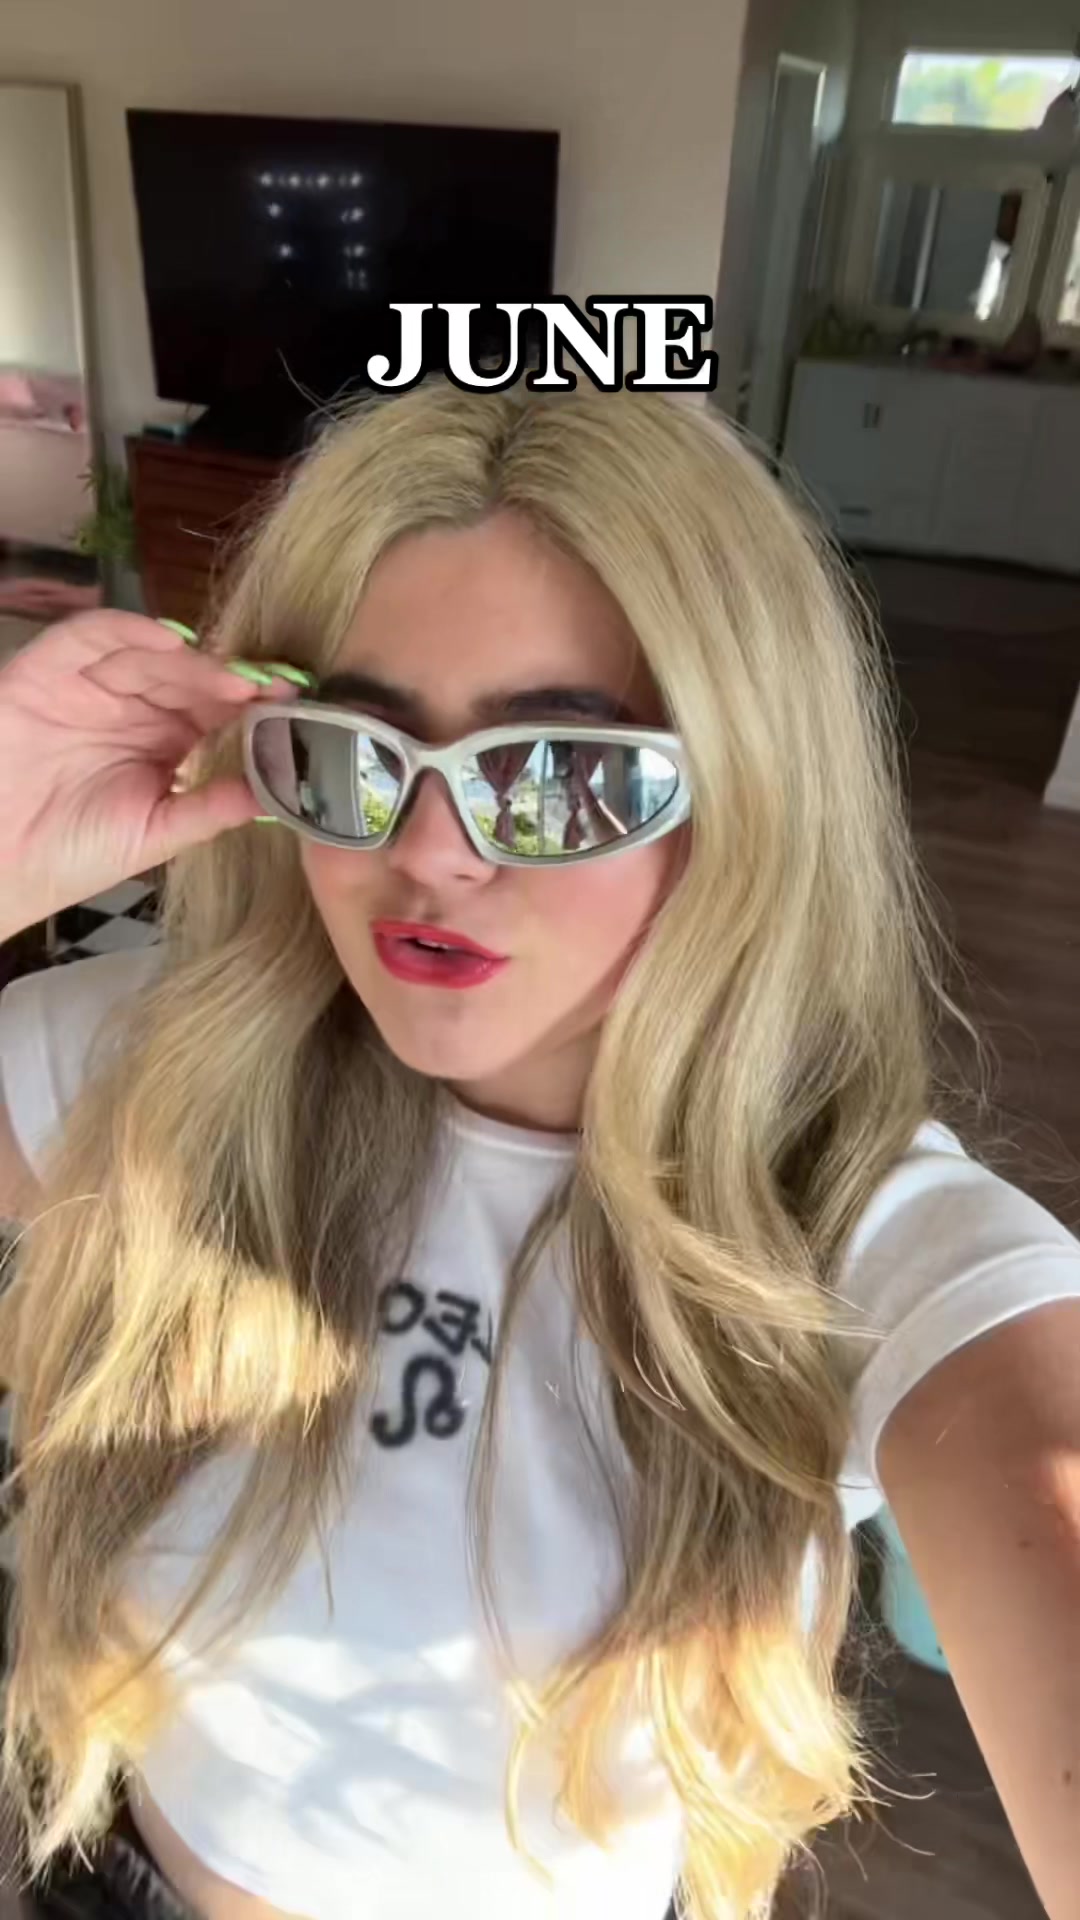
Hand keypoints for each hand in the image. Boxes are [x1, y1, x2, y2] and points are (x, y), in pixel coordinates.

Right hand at [0, 610, 291, 935]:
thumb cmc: (71, 855)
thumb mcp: (154, 836)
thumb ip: (209, 810)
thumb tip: (274, 796)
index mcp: (162, 744)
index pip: (214, 712)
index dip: (251, 705)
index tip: (293, 704)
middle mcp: (131, 708)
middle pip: (188, 677)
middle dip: (229, 680)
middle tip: (271, 687)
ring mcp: (90, 685)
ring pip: (148, 655)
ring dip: (193, 661)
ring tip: (232, 678)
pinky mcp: (47, 671)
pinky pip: (90, 636)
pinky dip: (129, 630)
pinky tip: (171, 642)